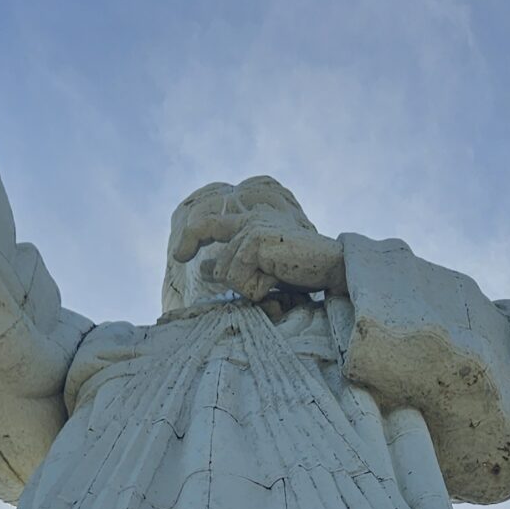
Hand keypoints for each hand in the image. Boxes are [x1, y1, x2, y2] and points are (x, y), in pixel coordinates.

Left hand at [173, 207, 346, 301]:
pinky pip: (239, 277)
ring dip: (253, 287)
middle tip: (273, 280)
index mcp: (248, 223)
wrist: (331, 266)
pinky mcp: (255, 239)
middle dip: (242, 286)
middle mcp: (247, 221)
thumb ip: (233, 265)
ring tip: (279, 276)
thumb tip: (203, 269)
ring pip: (228, 275)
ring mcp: (251, 228)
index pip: (207, 225)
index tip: (178, 257)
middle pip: (219, 269)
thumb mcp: (261, 269)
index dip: (190, 239)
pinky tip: (280, 275)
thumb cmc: (300, 269)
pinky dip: (259, 287)